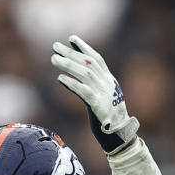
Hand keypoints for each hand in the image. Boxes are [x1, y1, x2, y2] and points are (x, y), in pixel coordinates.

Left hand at [51, 36, 138, 153]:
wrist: (121, 137)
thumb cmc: (109, 119)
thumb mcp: (103, 98)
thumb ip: (93, 86)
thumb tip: (74, 76)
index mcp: (110, 81)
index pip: (97, 59)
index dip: (84, 47)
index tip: (71, 38)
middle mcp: (108, 84)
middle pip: (88, 63)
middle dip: (71, 53)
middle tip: (55, 46)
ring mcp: (104, 94)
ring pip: (85, 74)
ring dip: (68, 65)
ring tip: (53, 59)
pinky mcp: (99, 106)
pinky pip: (84, 92)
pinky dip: (72, 84)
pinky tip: (60, 78)